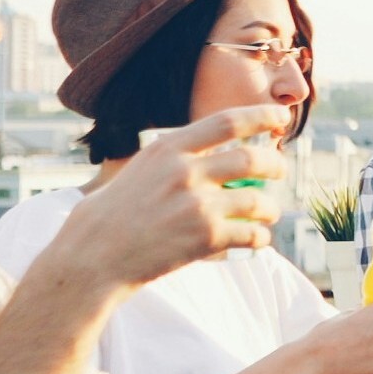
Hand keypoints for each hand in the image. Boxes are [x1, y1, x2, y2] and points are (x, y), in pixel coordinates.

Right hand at [45, 106, 290, 290]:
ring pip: (257, 200)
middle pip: (252, 159)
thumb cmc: (108, 217)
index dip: (260, 116)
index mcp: (166, 148)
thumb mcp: (135, 171)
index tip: (281, 116)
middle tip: (280, 170)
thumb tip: (205, 154)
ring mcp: (197, 204)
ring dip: (270, 208)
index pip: (227, 121)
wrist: (91, 258)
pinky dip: (261, 238)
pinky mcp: (205, 237)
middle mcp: (184, 171)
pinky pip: (252, 234)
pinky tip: (259, 240)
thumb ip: (170, 161)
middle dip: (275, 164)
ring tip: (269, 213)